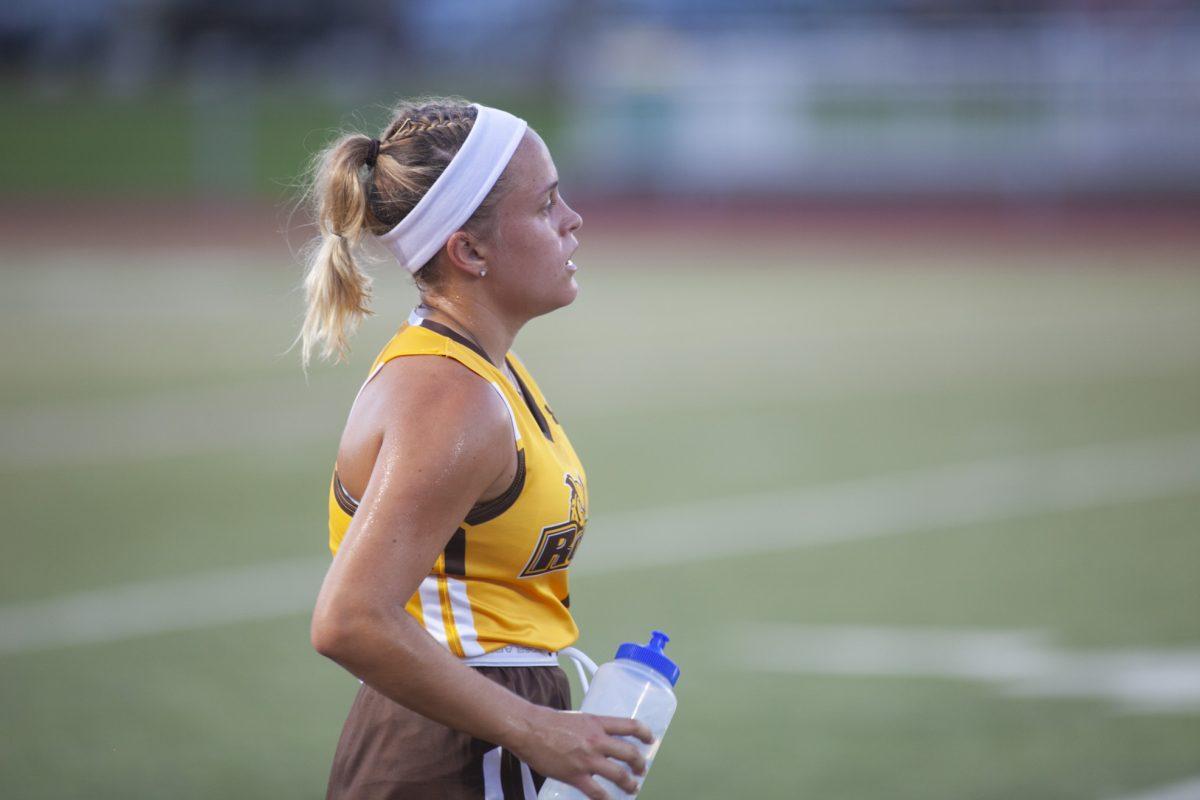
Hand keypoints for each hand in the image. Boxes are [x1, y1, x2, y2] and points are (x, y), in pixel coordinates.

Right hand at [512, 706, 653, 798]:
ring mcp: (587, 759)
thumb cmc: (549, 722)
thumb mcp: (578, 719)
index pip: (630, 726)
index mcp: (598, 723)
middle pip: (630, 753)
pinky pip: (598, 793)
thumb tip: (601, 738)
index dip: (645, 733)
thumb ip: (592, 728)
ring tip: (632, 787)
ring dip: (630, 784)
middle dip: (640, 764)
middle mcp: (597, 740)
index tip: (651, 740)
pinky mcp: (576, 775)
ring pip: (619, 774)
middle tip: (641, 770)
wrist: (529, 729)